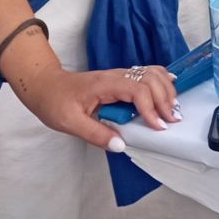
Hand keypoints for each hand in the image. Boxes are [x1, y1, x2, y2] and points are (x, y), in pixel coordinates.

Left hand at [16, 63, 181, 151]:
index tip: (157, 127)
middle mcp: (116, 75)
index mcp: (105, 84)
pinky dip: (161, 81)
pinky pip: (147, 74)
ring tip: (173, 110)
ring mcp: (120, 75)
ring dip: (166, 89)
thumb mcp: (70, 123)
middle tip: (172, 121)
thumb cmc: (55, 103)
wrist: (45, 85)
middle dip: (165, 99)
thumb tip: (122, 145)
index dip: (151, 108)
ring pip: (152, 73)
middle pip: (150, 78)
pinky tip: (168, 91)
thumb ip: (96, 134)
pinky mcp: (121, 78)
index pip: (137, 90)